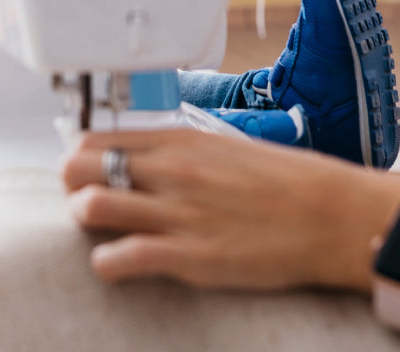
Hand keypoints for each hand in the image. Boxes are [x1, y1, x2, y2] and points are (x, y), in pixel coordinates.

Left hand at [62, 129, 399, 292]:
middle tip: (85, 201)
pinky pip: (120, 258)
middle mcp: (171, 168)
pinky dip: (107, 262)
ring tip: (104, 231)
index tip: (83, 171)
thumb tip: (146, 161)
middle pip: (81, 165)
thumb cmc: (283, 180)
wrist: (328, 212)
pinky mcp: (188, 255)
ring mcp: (177, 211)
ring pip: (90, 206)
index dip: (80, 157)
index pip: (98, 136)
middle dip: (71, 185)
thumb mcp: (225, 148)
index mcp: (181, 138)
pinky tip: (120, 263)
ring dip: (84, 220)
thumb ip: (181, 153)